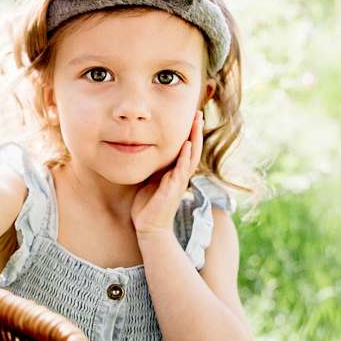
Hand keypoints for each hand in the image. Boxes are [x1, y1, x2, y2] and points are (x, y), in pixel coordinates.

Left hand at [131, 111, 202, 237]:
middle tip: (198, 113)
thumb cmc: (147, 204)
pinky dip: (185, 158)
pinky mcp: (174, 190)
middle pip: (193, 149)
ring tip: (197, 123)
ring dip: (194, 139)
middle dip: (196, 131)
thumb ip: (152, 167)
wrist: (148, 227)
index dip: (189, 133)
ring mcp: (179, 182)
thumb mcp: (149, 179)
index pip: (186, 148)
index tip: (190, 116)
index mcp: (175, 172)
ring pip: (191, 157)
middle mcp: (181, 175)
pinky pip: (181, 171)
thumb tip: (142, 149)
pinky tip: (186, 146)